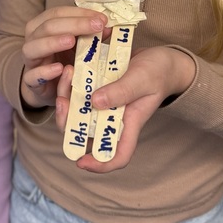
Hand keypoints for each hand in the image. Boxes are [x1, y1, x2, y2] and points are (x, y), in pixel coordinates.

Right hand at [20, 6, 107, 108]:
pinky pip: (32, 76)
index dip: (79, 13)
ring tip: (71, 41)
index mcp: (42, 26)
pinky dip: (45, 71)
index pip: (58, 13)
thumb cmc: (64, 61)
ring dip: (53, 42)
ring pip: (33, 47)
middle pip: (48, 26)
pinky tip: (60, 68)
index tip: (101, 19)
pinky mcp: (31, 82)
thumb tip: (107, 28)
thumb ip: (88, 36)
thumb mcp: (77, 46)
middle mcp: (33, 40)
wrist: (49, 88)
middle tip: (96, 26)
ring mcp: (30, 61)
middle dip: (74, 24)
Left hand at [56, 45, 195, 171]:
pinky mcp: (99, 91)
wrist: (160, 57)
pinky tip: (70, 69)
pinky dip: (72, 84)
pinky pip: (80, 94)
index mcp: (130, 123)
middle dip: (69, 122)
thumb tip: (94, 103)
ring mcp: (105, 105)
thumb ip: (122, 91)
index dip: (100, 165)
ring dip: (67, 97)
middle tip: (62, 101)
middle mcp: (114, 118)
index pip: (118, 156)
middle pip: (86, 134)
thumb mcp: (142, 79)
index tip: (80, 161)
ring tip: (67, 74)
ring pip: (78, 112)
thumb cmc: (158, 72)